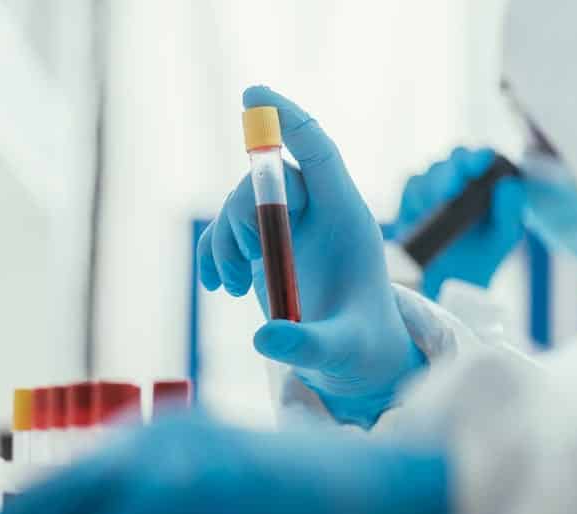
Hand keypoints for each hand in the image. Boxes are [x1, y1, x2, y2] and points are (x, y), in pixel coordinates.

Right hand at [198, 87, 424, 427]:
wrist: (355, 357)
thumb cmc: (362, 348)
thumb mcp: (342, 351)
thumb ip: (309, 344)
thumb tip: (264, 338)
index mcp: (346, 216)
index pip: (317, 150)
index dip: (288, 120)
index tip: (252, 94)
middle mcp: (317, 212)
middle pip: (268, 180)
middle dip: (245, 215)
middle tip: (244, 264)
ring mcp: (289, 228)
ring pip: (242, 204)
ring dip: (226, 240)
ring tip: (233, 285)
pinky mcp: (266, 249)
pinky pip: (227, 231)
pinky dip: (214, 253)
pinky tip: (219, 286)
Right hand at [390, 147, 525, 298]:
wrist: (447, 285)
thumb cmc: (481, 257)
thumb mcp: (503, 238)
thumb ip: (510, 212)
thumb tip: (509, 185)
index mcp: (488, 181)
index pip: (485, 158)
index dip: (480, 157)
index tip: (481, 163)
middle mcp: (461, 178)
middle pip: (455, 158)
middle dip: (453, 171)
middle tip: (452, 191)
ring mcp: (434, 187)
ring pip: (431, 172)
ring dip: (435, 188)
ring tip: (439, 208)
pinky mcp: (411, 199)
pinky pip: (410, 186)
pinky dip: (416, 197)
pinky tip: (422, 213)